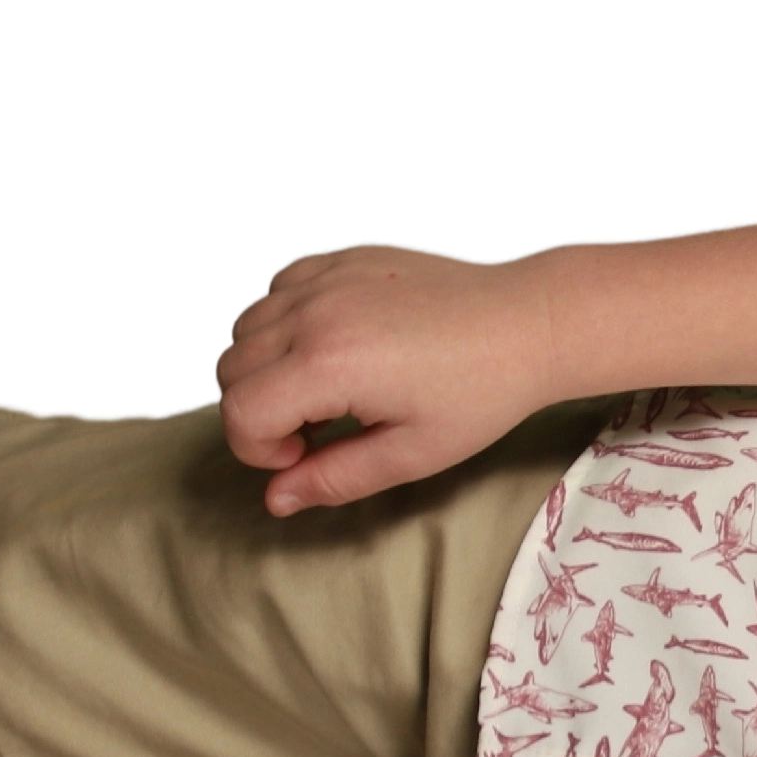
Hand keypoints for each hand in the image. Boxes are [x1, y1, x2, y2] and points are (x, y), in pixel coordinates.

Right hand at [214, 242, 563, 516]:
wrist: (526, 322)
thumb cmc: (481, 391)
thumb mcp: (413, 453)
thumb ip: (335, 478)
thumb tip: (277, 499)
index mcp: (330, 363)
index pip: (239, 413)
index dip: (259, 450)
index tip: (305, 456)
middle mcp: (314, 311)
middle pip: (230, 370)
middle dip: (258, 412)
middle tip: (318, 430)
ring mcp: (323, 276)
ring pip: (243, 329)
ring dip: (266, 368)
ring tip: (327, 391)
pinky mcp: (337, 257)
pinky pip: (274, 291)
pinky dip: (284, 323)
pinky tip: (332, 346)